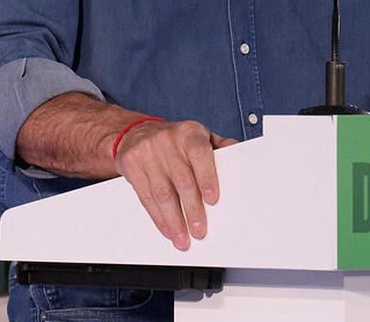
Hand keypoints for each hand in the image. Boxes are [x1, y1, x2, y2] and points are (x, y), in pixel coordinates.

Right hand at [113, 118, 234, 250]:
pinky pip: (146, 197)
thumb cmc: (175, 140)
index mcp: (189, 132)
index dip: (206, 177)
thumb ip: (219, 146)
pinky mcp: (131, 165)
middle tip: (199, 230)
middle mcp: (167, 140)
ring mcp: (147, 152)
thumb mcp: (198, 136)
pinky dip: (158, 217)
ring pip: (162, 193)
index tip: (212, 200)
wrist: (136, 132)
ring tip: (183, 237)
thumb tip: (237, 151)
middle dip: (191, 209)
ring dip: (174, 220)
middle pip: (182, 180)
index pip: (199, 153)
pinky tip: (167, 229)